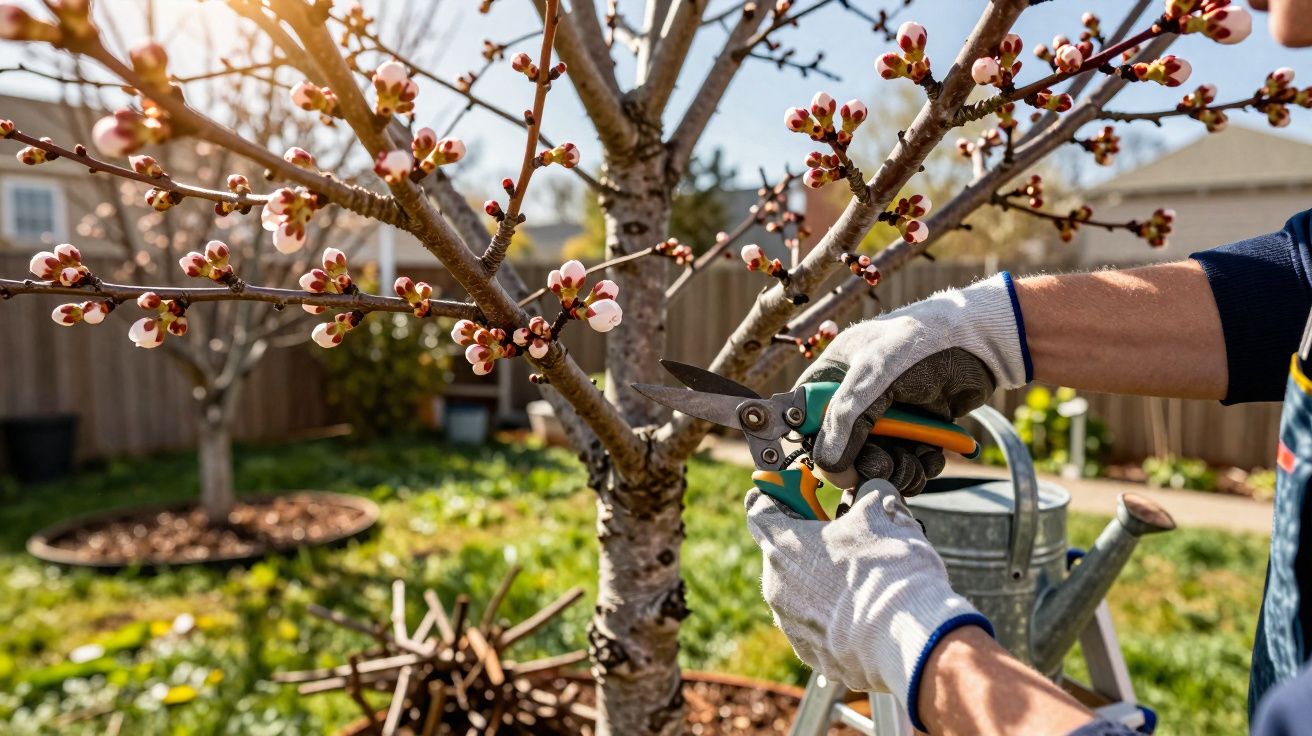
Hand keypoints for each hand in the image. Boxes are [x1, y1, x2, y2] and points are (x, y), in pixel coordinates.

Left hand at [745, 480, 991, 728]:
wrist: (907, 638)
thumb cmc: (889, 569)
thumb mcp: (883, 510)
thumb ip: (868, 492)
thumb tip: (870, 490)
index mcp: (782, 545)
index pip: (759, 510)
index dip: (777, 496)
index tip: (795, 491)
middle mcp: (776, 586)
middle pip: (782, 553)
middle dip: (809, 542)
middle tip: (843, 536)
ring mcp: (791, 624)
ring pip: (799, 592)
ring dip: (822, 581)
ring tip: (861, 578)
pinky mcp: (811, 654)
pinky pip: (817, 625)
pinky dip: (834, 616)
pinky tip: (865, 611)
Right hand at [802, 349, 991, 494]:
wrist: (982, 343)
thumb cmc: (923, 343)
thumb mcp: (874, 374)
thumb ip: (846, 421)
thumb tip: (828, 469)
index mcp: (833, 376)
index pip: (808, 421)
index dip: (820, 448)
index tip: (838, 466)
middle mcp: (856, 399)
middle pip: (845, 451)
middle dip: (868, 465)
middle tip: (887, 465)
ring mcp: (886, 416)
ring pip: (878, 462)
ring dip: (898, 471)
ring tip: (915, 461)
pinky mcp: (915, 430)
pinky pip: (907, 462)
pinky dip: (919, 467)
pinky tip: (931, 456)